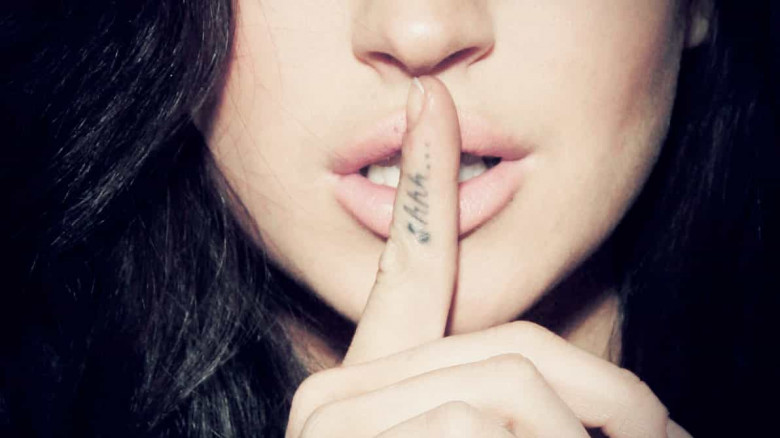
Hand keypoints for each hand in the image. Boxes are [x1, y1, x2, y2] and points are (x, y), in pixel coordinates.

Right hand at [285, 77, 690, 437]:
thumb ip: (505, 404)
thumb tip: (578, 400)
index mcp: (371, 387)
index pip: (405, 268)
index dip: (419, 178)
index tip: (433, 107)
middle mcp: (335, 398)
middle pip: (509, 352)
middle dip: (610, 398)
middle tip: (668, 437)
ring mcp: (334, 428)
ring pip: (508, 391)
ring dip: (584, 435)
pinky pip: (488, 424)